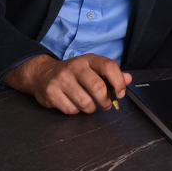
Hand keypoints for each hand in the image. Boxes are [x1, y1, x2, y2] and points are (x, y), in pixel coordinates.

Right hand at [2, 53, 131, 114]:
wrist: (43, 74)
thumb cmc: (73, 73)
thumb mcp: (92, 68)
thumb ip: (111, 74)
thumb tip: (129, 78)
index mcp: (88, 59)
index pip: (109, 66)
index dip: (119, 82)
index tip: (120, 93)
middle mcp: (75, 67)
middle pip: (98, 88)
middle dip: (105, 101)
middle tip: (105, 104)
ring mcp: (62, 79)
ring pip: (85, 103)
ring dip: (90, 108)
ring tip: (88, 104)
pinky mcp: (51, 92)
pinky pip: (71, 110)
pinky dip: (75, 111)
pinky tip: (73, 103)